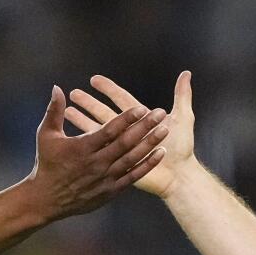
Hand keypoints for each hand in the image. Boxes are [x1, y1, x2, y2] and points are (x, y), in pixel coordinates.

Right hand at [22, 86, 168, 221]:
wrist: (46, 200)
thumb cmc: (46, 164)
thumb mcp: (46, 135)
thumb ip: (54, 111)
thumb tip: (57, 88)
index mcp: (82, 148)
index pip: (109, 130)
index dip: (126, 118)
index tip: (141, 108)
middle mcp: (95, 163)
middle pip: (125, 143)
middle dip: (144, 127)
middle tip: (160, 113)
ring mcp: (104, 178)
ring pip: (131, 159)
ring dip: (149, 144)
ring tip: (165, 130)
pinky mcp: (110, 191)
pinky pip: (132, 176)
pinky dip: (147, 165)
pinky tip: (160, 153)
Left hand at [66, 71, 195, 198]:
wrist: (177, 181)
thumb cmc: (183, 149)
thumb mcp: (185, 119)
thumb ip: (183, 95)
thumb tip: (186, 73)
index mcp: (142, 122)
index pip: (122, 100)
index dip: (109, 89)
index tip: (94, 79)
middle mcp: (128, 137)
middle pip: (105, 116)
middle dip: (90, 103)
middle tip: (75, 92)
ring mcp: (121, 153)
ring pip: (98, 133)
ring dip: (84, 121)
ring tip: (68, 111)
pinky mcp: (117, 166)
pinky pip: (98, 151)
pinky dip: (88, 143)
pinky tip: (75, 135)